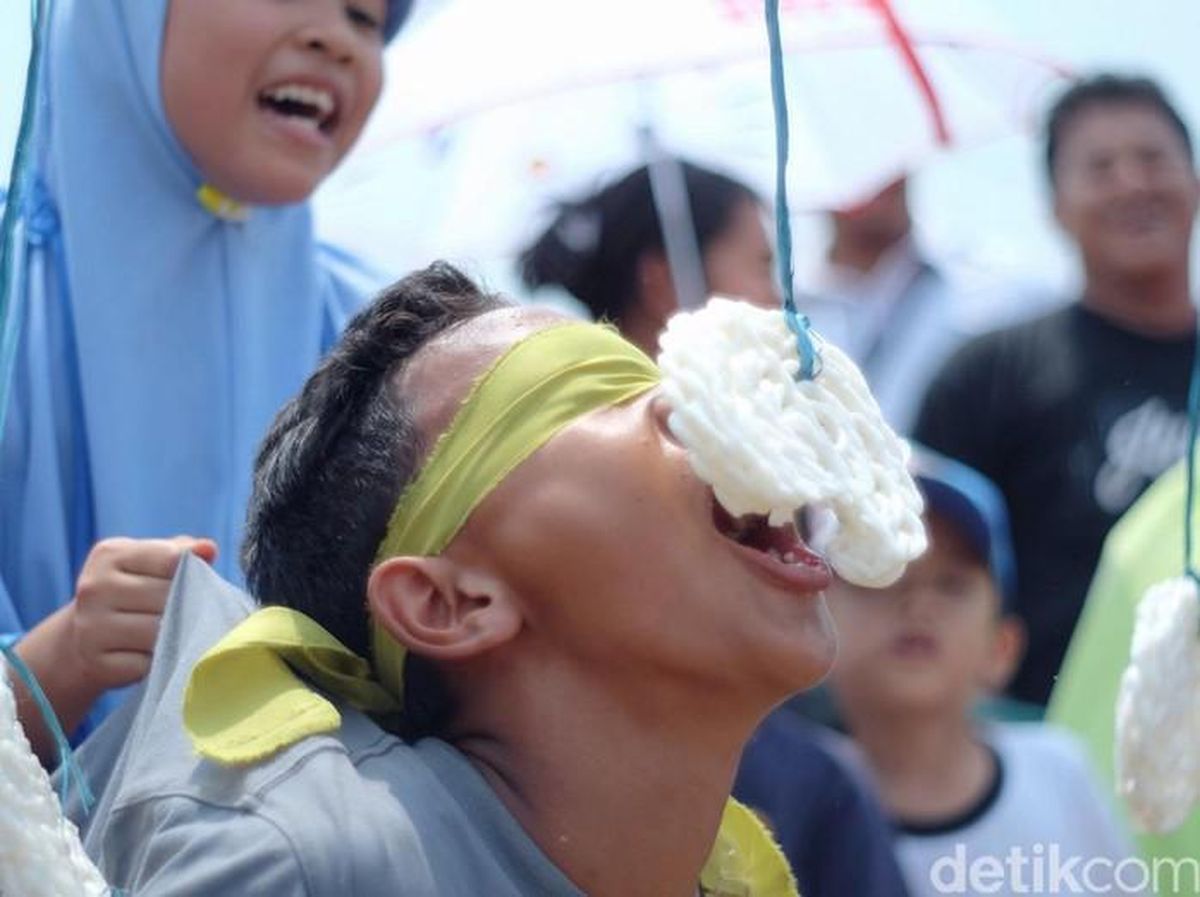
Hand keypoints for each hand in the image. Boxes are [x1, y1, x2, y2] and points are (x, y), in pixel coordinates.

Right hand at [66, 536, 217, 690]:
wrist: (85, 638)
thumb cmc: (134, 592)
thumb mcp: (152, 563)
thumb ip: (182, 552)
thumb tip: (207, 548)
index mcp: (110, 555)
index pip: (170, 559)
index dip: (191, 572)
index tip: (197, 580)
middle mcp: (94, 588)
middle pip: (165, 597)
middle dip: (185, 606)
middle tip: (190, 612)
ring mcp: (91, 627)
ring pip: (157, 632)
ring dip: (175, 636)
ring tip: (175, 632)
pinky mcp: (96, 663)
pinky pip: (146, 664)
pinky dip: (159, 662)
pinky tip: (155, 655)